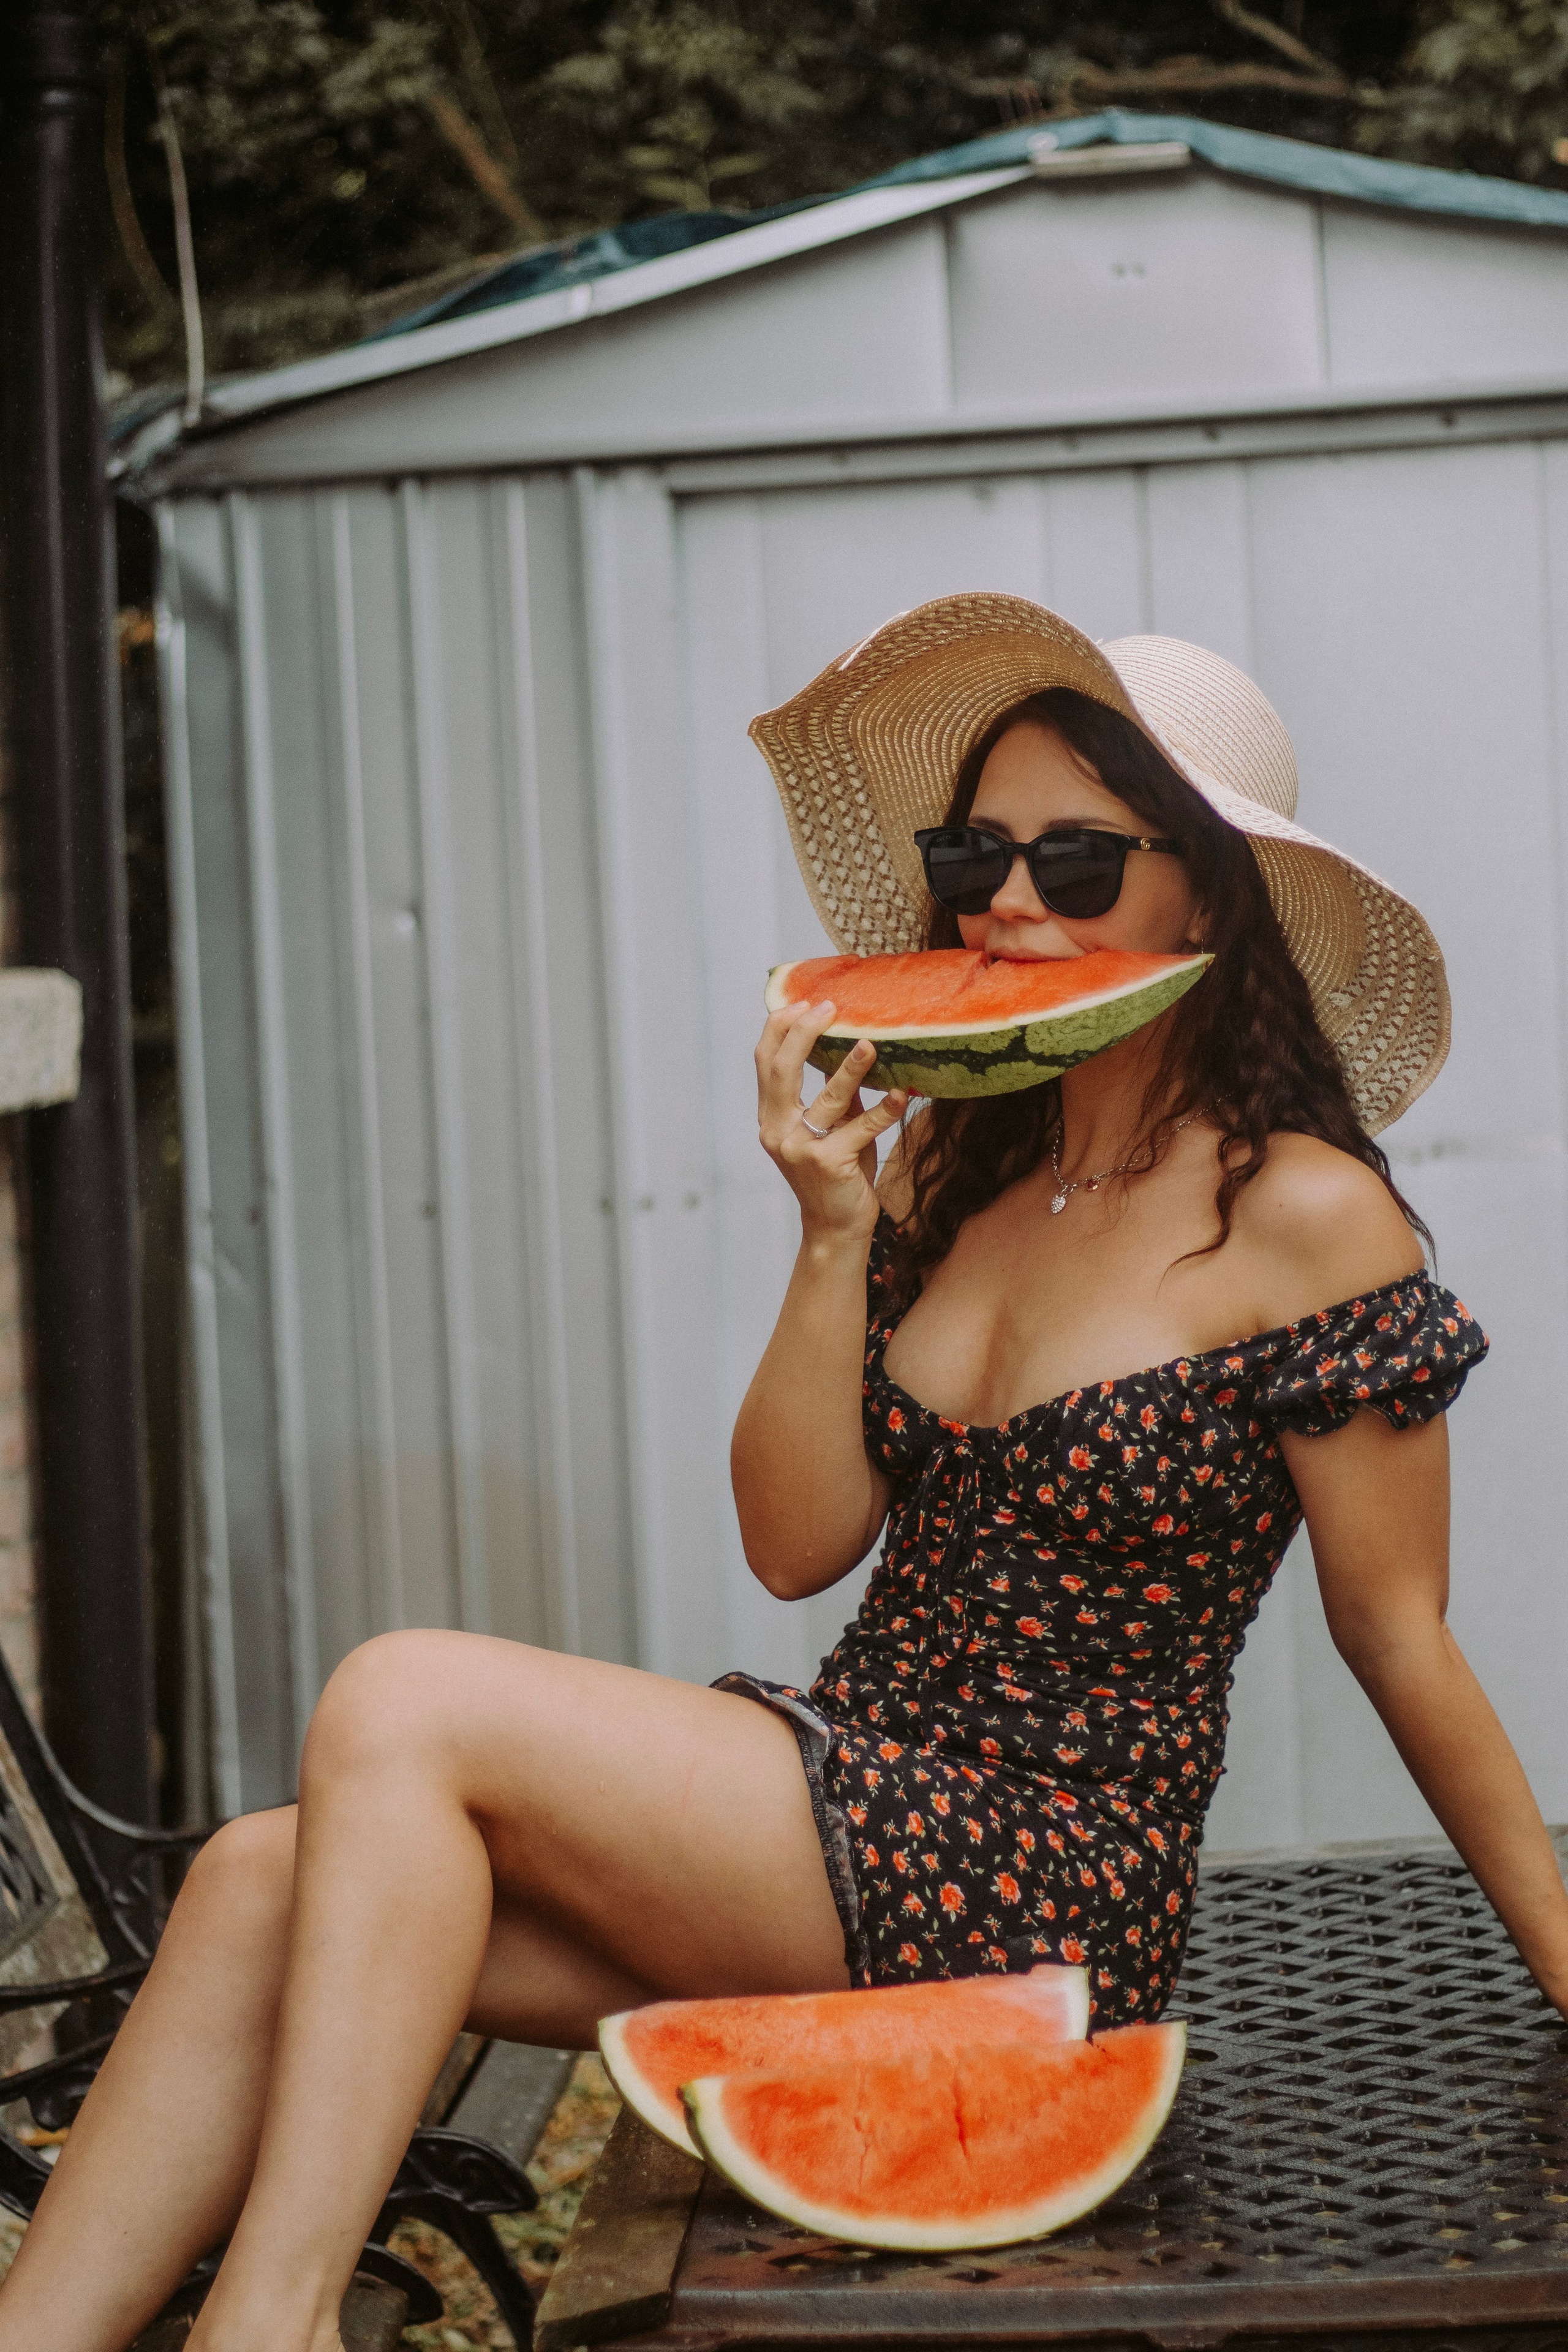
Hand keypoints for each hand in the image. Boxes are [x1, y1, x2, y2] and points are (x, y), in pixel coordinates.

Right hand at [755, 1001, 909, 1243]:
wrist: (835, 1228)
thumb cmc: (836, 1174)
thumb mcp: (829, 1129)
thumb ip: (832, 1095)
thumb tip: (850, 1049)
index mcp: (771, 1117)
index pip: (765, 1061)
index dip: (781, 1027)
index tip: (804, 1002)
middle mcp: (777, 1130)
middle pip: (782, 1069)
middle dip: (804, 1033)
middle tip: (829, 1008)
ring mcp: (800, 1148)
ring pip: (827, 1098)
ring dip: (850, 1068)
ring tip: (871, 1043)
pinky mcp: (828, 1163)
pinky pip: (861, 1129)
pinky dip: (883, 1111)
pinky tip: (899, 1094)